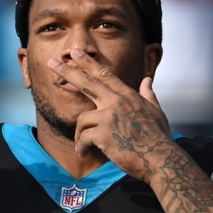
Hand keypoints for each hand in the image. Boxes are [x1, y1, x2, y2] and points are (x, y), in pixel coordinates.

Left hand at [47, 49, 173, 181]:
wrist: (160, 159)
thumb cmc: (159, 139)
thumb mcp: (156, 111)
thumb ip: (148, 94)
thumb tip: (147, 80)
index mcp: (128, 96)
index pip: (105, 74)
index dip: (89, 63)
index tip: (76, 54)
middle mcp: (117, 102)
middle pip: (88, 82)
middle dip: (68, 70)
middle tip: (51, 62)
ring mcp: (109, 116)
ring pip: (83, 119)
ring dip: (80, 135)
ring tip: (83, 147)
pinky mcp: (103, 133)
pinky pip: (83, 138)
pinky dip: (82, 147)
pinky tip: (84, 153)